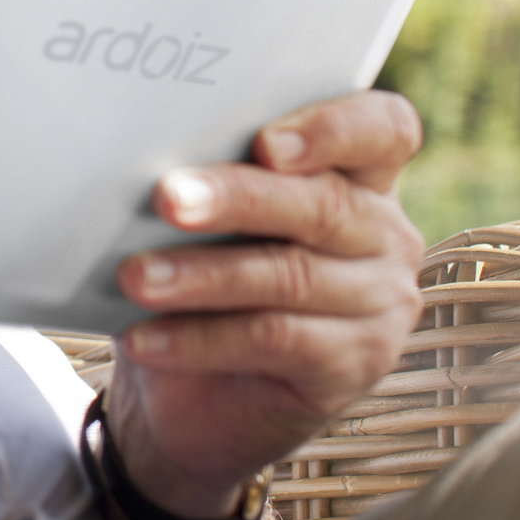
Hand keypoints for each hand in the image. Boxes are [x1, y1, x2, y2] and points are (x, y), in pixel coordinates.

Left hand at [106, 91, 425, 519]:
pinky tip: (145, 337)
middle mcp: (384, 235)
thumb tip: (144, 146)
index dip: (333, 129)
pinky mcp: (355, 367)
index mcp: (362, 175)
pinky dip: (200, 338)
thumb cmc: (201, 273)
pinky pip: (274, 342)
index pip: (383, 130)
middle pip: (322, 205)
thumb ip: (205, 176)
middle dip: (237, 198)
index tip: (265, 143)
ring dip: (203, 275)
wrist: (192, 390)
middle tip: (167, 197)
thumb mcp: (206, 219)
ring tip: (135, 277)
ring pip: (291, 276)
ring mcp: (379, 305)